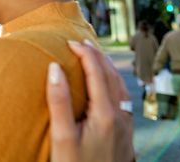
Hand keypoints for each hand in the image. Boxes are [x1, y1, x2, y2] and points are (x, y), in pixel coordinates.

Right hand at [46, 41, 133, 161]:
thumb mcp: (62, 137)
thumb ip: (59, 101)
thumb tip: (54, 67)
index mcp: (106, 114)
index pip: (97, 72)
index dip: (84, 53)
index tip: (68, 42)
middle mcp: (121, 117)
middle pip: (112, 75)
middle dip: (97, 55)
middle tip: (80, 42)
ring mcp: (125, 126)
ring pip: (121, 87)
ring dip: (107, 67)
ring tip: (92, 57)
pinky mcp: (125, 134)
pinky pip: (122, 98)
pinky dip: (112, 83)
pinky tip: (104, 86)